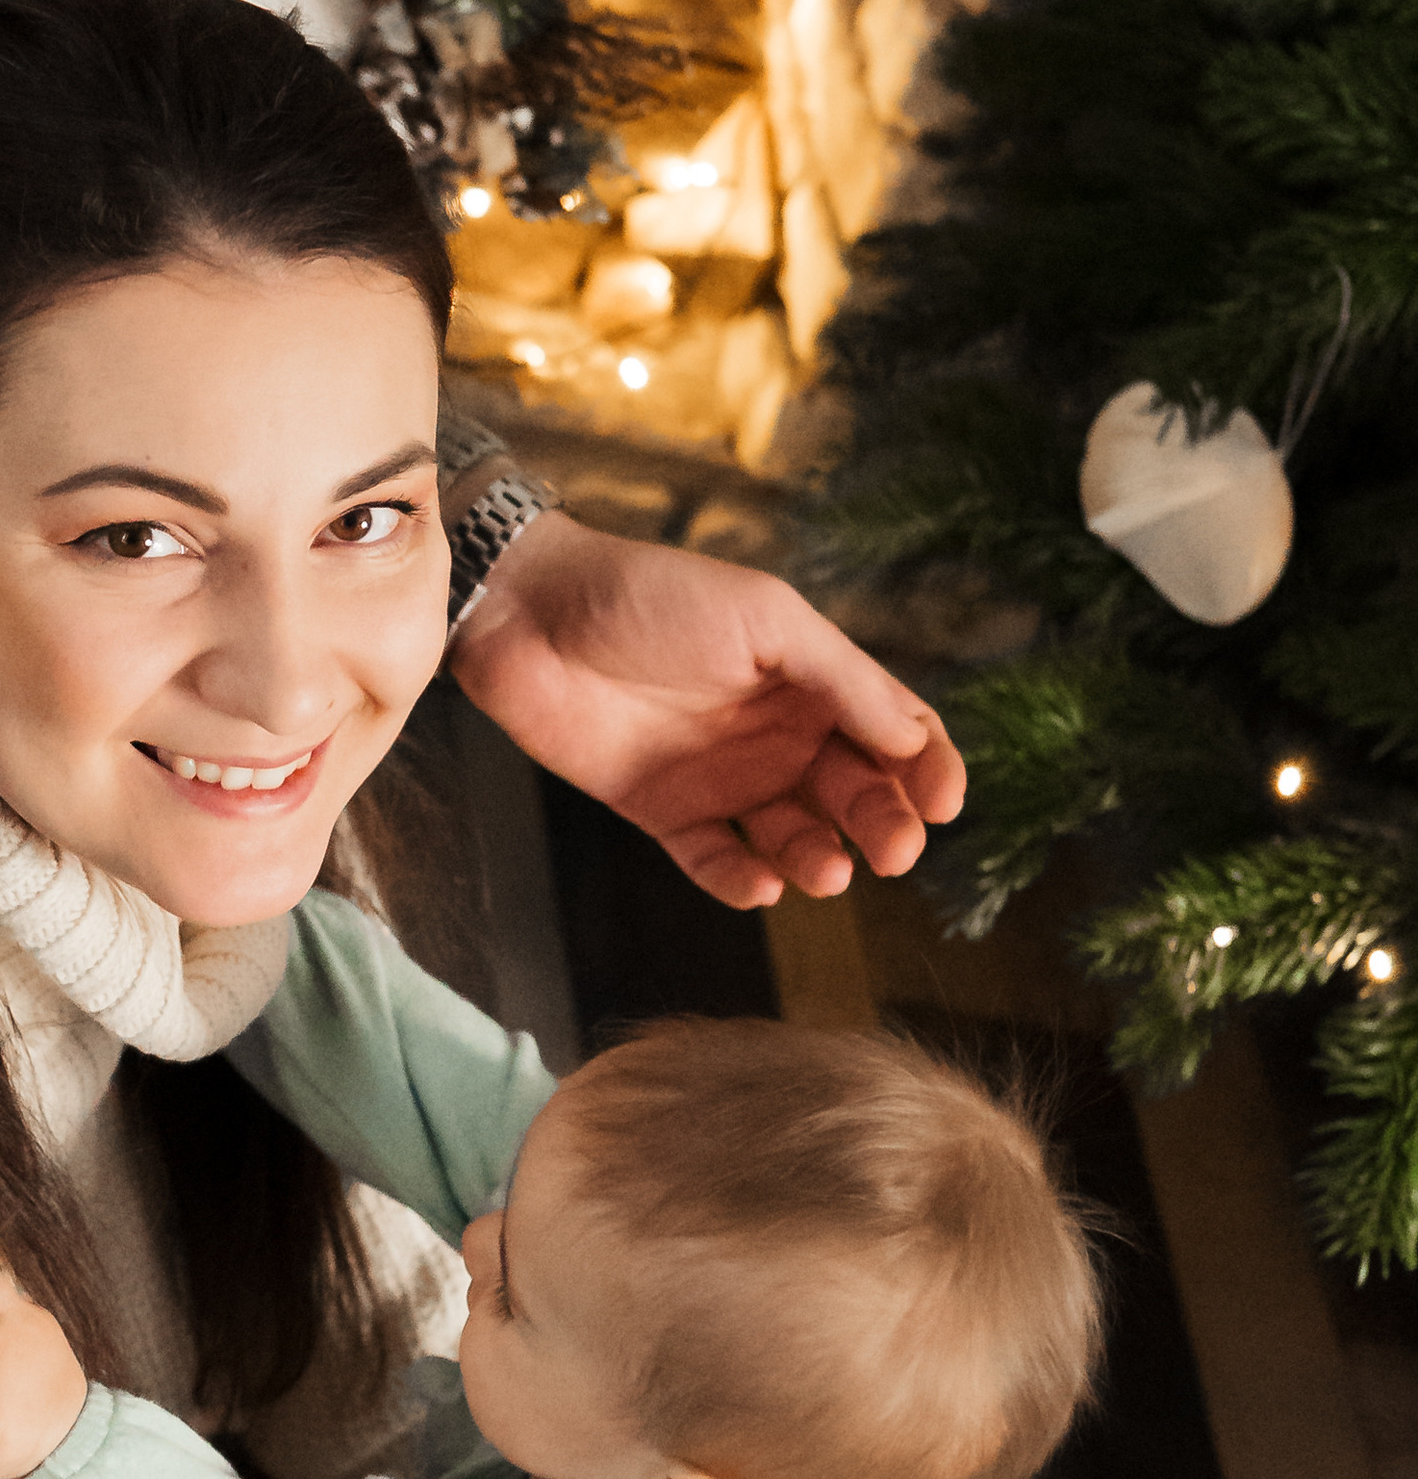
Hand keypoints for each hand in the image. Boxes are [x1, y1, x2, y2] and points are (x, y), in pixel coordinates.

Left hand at [446, 508, 965, 910]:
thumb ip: (841, 678)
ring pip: (793, 836)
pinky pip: (716, 860)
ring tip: (827, 870)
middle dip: (883, 824)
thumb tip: (915, 738)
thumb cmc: (652, 594)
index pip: (895, 732)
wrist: (533, 614)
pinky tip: (761, 884)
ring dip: (818, 858)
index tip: (945, 804)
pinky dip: (742, 880)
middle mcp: (777, 732)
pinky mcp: (664, 812)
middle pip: (854, 793)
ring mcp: (722, 777)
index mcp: (812, 678)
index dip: (929, 769)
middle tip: (895, 852)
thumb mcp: (765, 619)